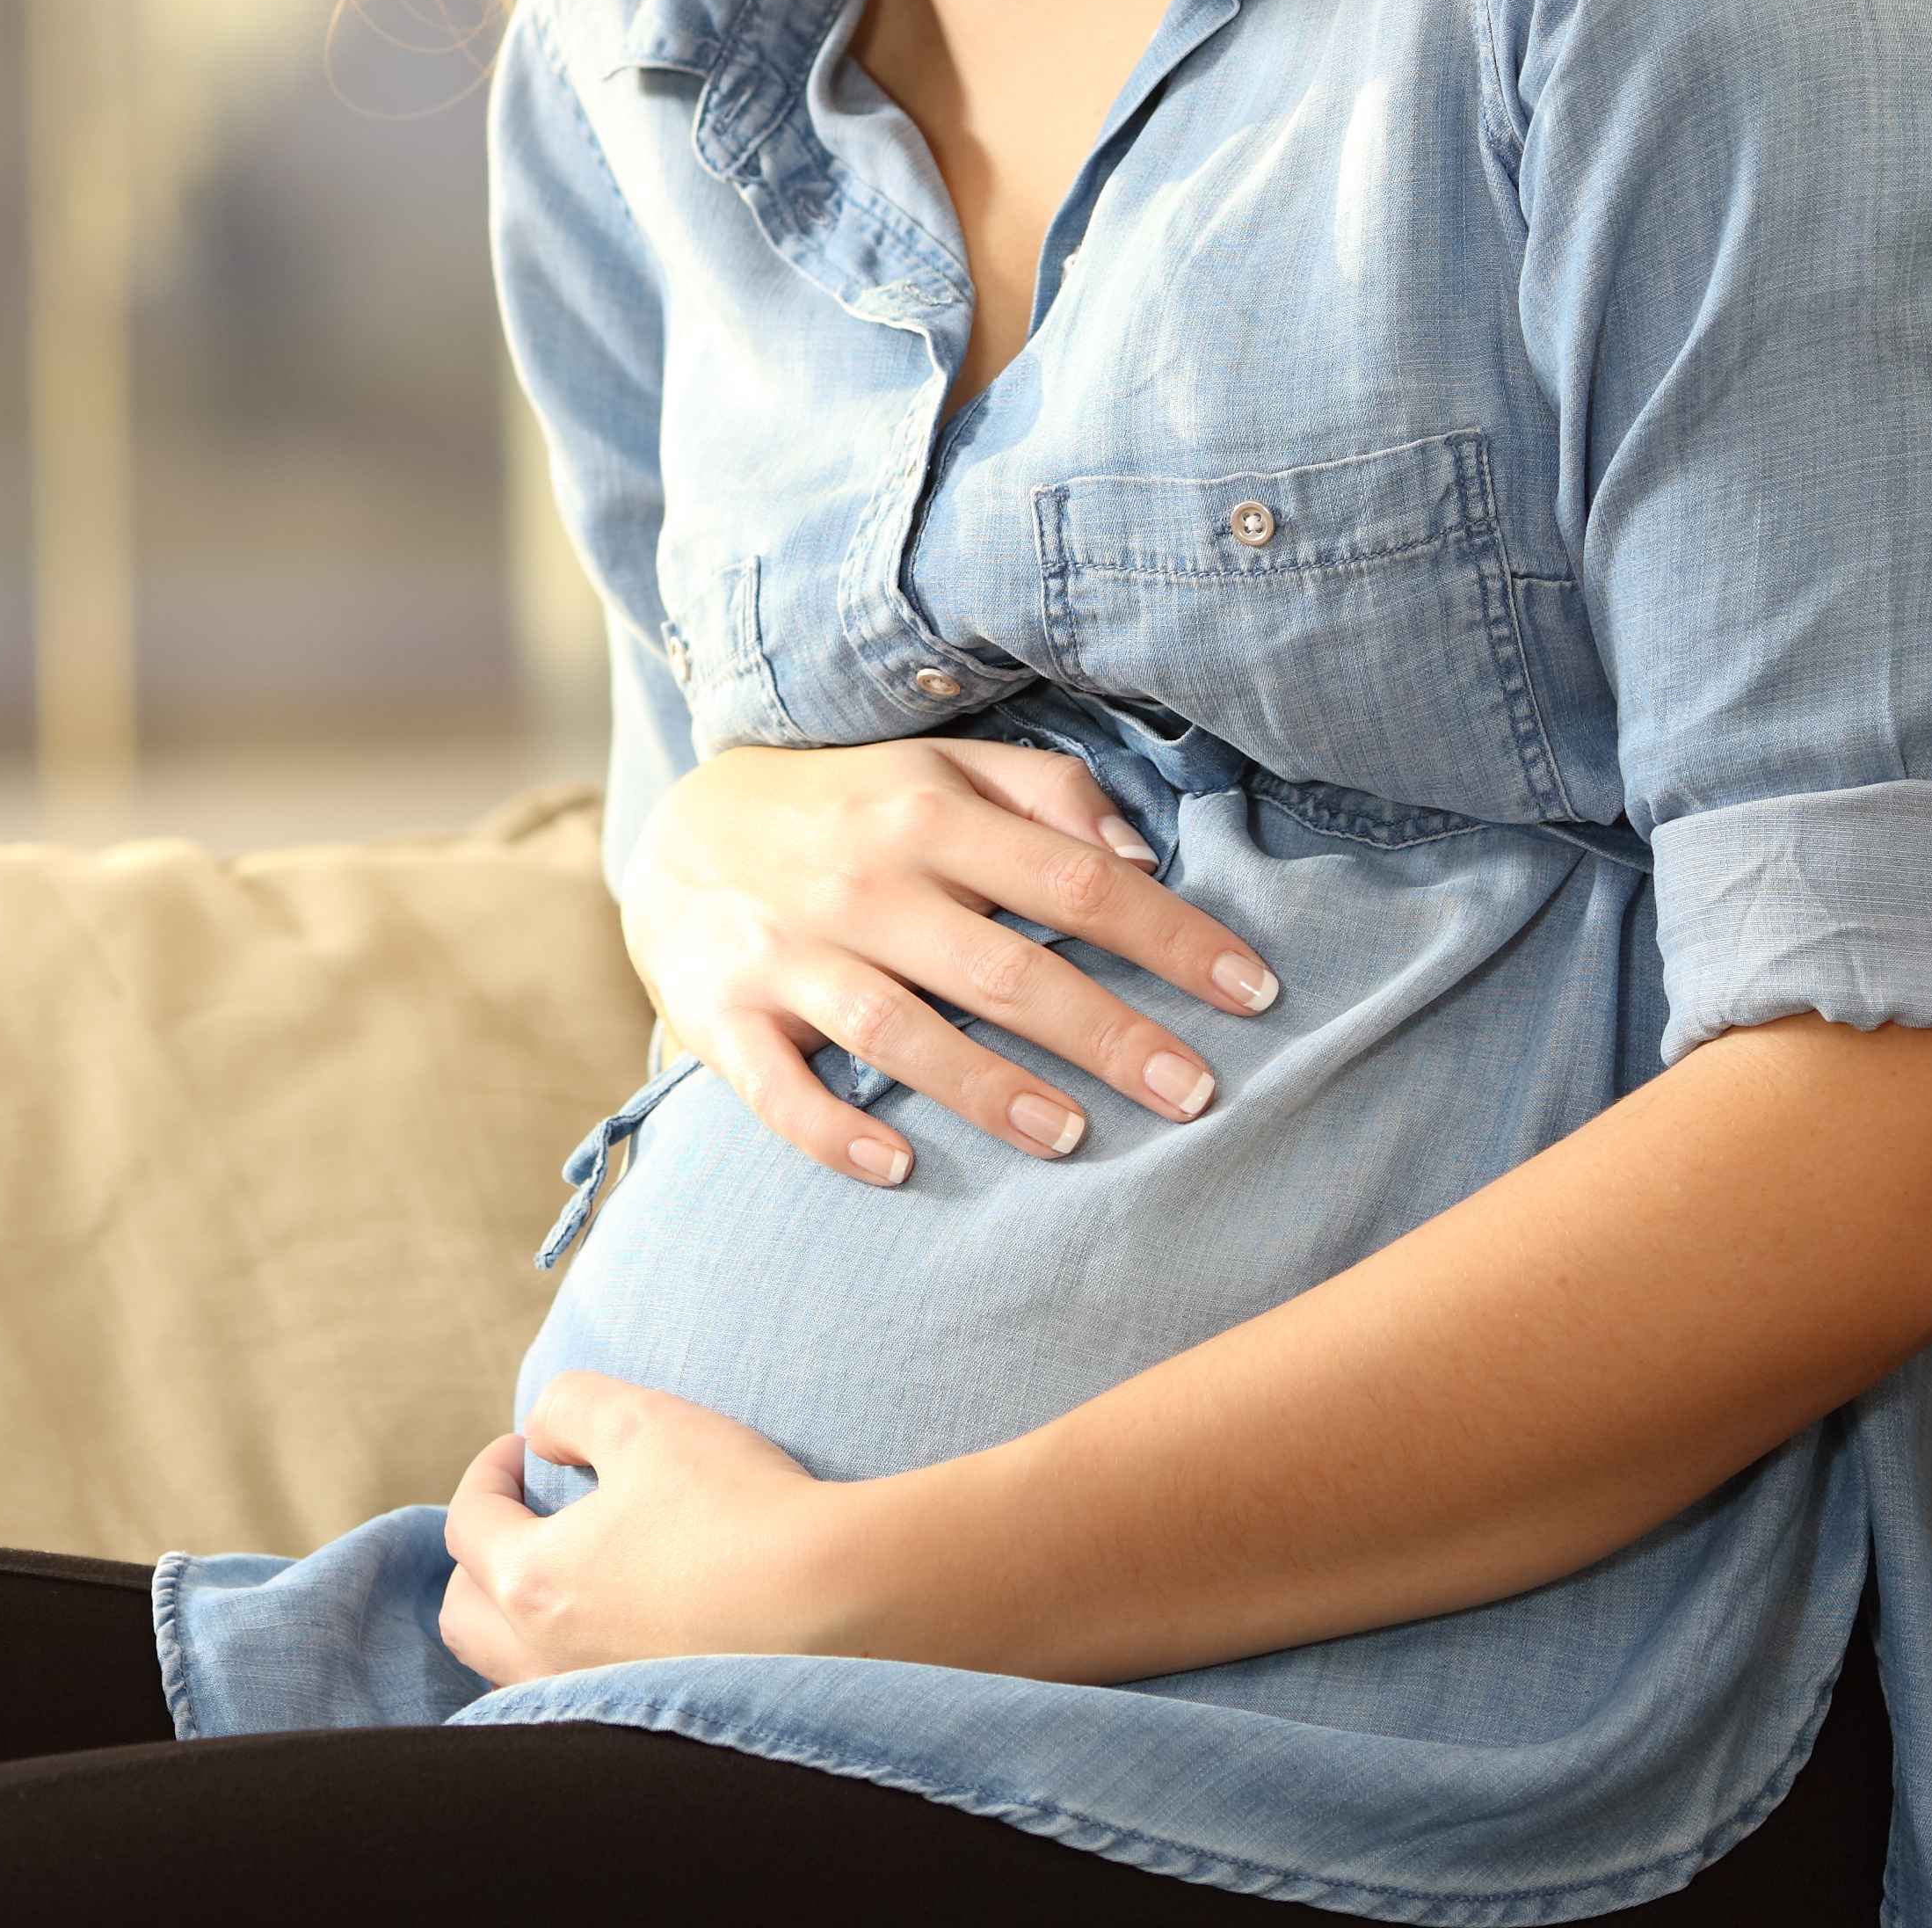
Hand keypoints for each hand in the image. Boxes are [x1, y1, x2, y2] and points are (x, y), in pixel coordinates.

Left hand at [437, 1372, 871, 1683]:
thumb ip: (571, 1408)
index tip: (528, 1447)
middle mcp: (547, 1661)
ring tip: (571, 1575)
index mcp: (532, 1583)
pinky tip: (623, 1631)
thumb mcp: (645, 1419)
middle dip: (482, 1555)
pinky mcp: (651, 1728)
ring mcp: (598, 1705)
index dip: (489, 1472)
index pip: (468, 1524)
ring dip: (519, 1617)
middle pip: (465, 1614)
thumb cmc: (739, 1508)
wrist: (844, 1603)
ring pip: (512, 1670)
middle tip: (531, 1513)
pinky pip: (574, 1701)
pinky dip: (570, 1663)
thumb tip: (542, 1434)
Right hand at [628, 736, 1279, 1186]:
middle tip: (1193, 1093)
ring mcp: (786, 950)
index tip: (1254, 992)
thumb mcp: (941, 768)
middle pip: (1001, 966)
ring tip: (1071, 1137)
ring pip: (898, 1028)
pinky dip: (834, 1128)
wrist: (678, 829)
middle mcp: (860, 880)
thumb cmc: (846, 809)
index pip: (1074, 880)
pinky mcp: (722, 1011)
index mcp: (926, 811)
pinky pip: (777, 1085)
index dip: (1172, 938)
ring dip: (988, 1088)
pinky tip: (898, 1164)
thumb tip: (1142, 856)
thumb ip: (1046, 795)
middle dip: (1107, 1033)